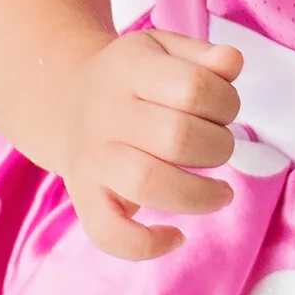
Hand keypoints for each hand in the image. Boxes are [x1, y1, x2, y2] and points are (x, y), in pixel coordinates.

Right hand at [56, 30, 243, 260]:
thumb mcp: (163, 49)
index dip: (226, 103)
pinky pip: (109, 232)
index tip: (224, 112)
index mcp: (129, 70)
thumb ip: (202, 56)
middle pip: (178, 138)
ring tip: (220, 193)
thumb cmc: (131, 78)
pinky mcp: (84, 199)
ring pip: (148, 184)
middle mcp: (105, 115)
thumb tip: (231, 62)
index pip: (194, 88)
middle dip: (219, 148)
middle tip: (219, 147)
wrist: (63, 101)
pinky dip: (146, 245)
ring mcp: (91, 160)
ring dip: (199, 195)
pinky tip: (176, 236)